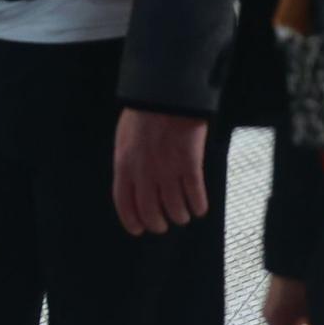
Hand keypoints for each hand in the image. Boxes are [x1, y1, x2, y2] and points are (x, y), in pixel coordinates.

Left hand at [112, 108, 209, 234]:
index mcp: (124, 165)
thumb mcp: (125, 139)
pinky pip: (195, 197)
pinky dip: (198, 207)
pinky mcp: (190, 166)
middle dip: (159, 223)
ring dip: (181, 216)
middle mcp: (144, 173)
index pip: (124, 204)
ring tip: (184, 213)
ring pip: (175, 210)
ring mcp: (167, 170)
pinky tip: (199, 207)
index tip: (139, 229)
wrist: (166, 94)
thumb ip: (128, 163)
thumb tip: (133, 185)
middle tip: (165, 223)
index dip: (133, 221)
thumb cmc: (144, 114)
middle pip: (151, 213)